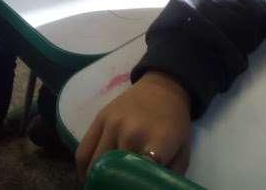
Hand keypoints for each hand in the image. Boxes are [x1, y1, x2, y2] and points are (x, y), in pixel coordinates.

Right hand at [76, 71, 190, 181]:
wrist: (164, 87)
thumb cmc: (175, 123)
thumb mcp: (183, 151)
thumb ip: (170, 176)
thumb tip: (153, 189)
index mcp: (158, 141)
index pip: (138, 176)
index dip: (132, 186)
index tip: (132, 189)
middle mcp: (132, 132)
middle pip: (113, 173)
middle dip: (113, 186)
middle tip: (117, 188)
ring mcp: (113, 124)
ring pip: (94, 165)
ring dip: (96, 180)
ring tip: (102, 186)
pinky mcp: (100, 117)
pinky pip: (83, 151)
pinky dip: (82, 169)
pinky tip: (90, 177)